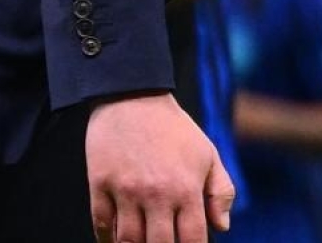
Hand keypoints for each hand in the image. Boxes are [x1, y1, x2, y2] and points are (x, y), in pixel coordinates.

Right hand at [86, 93, 234, 242]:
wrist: (133, 95)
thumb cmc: (175, 128)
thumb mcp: (207, 153)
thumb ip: (220, 191)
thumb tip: (222, 227)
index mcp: (186, 188)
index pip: (192, 239)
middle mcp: (156, 193)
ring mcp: (125, 190)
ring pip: (128, 241)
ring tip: (142, 242)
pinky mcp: (100, 184)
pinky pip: (101, 225)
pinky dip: (107, 239)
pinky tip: (116, 241)